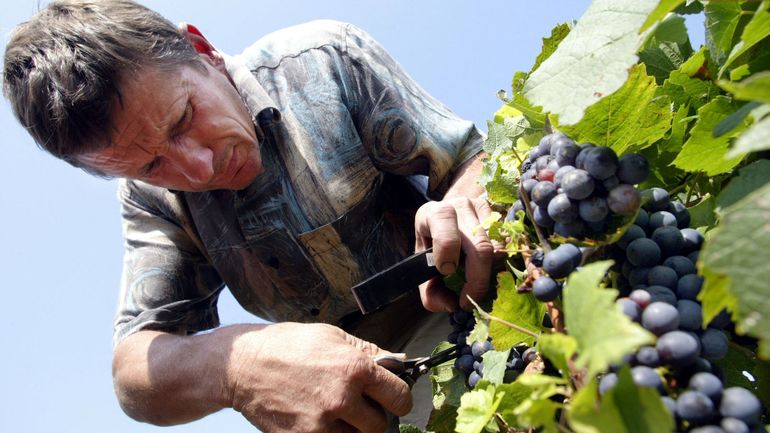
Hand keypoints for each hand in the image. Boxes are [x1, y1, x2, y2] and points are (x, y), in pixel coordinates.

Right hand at [225, 322, 411, 432]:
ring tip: (336, 411)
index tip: (393, 398)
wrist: (243, 365)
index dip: (399, 398)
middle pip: (380, 425)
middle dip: (373, 416)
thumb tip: (399, 362)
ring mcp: (322, 423)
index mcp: (354, 368)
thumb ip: (368, 352)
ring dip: (352, 429)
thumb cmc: (288, 346)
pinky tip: (319, 419)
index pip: (400, 397)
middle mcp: (342, 397)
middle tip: (358, 405)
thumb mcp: (332, 337)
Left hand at [414, 196, 494, 311]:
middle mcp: (459, 206)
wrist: (447, 218)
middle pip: (480, 245)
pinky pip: (506, 246)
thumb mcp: (422, 267)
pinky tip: (484, 269)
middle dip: (477, 279)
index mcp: (431, 214)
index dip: (447, 249)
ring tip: (475, 282)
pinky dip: (497, 265)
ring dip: (488, 273)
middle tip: (469, 299)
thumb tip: (453, 305)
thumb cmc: (432, 246)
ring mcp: (482, 209)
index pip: (444, 222)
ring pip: (497, 248)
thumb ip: (430, 292)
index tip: (446, 271)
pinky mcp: (498, 216)